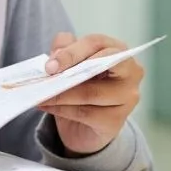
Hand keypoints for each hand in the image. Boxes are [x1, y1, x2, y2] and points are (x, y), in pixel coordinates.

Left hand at [38, 33, 142, 155]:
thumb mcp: (72, 64)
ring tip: (39, 93)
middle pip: (101, 64)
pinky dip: (61, 109)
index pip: (97, 43)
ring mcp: (127, 98)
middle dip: (70, 68)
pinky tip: (46, 106)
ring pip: (91, 92)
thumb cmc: (83, 86)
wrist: (86, 126)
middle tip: (46, 75)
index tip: (50, 64)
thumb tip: (56, 54)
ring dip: (60, 93)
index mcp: (119, 51)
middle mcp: (131, 72)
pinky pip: (85, 113)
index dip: (72, 52)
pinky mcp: (116, 120)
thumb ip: (65, 50)